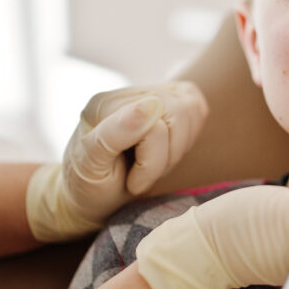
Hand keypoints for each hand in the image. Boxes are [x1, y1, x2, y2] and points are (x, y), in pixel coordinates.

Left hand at [26, 82, 207, 241]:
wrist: (92, 196)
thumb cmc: (90, 186)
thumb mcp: (91, 166)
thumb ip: (115, 133)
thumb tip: (151, 104)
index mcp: (104, 104)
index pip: (155, 124)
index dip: (151, 162)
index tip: (132, 183)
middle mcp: (129, 92)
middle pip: (178, 113)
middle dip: (166, 155)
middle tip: (142, 174)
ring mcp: (152, 93)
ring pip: (191, 110)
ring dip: (177, 149)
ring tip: (151, 165)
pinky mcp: (172, 100)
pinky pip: (198, 110)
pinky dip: (187, 138)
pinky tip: (165, 151)